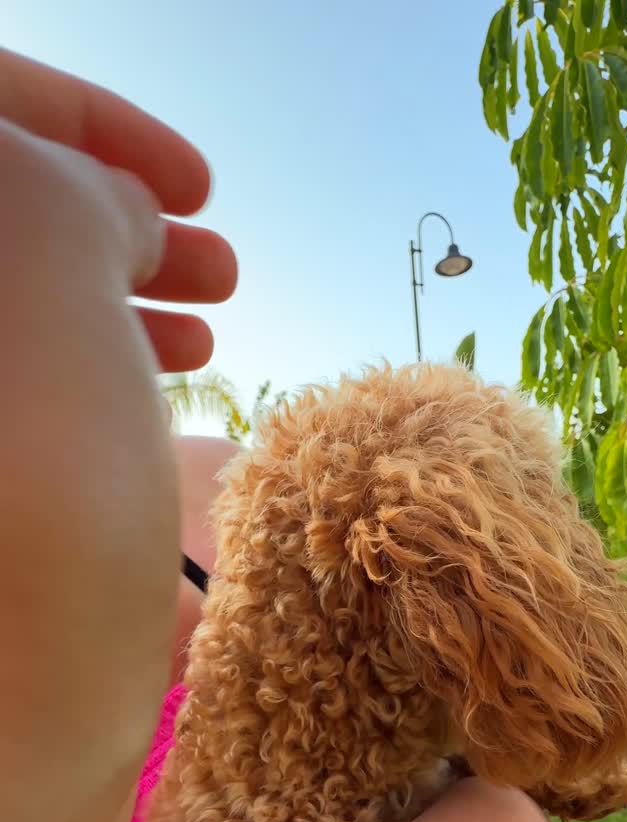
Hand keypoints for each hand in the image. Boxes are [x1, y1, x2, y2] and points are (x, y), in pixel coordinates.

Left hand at [0, 49, 236, 369]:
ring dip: (132, 305)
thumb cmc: (24, 342)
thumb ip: (104, 184)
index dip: (114, 131)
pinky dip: (95, 354)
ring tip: (207, 339)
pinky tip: (173, 369)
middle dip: (137, 237)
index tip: (202, 189)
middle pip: (24, 209)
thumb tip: (126, 214)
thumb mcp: (77, 210)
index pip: (10, 99)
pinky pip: (24, 357)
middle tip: (219, 271)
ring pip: (30, 294)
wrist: (3, 531)